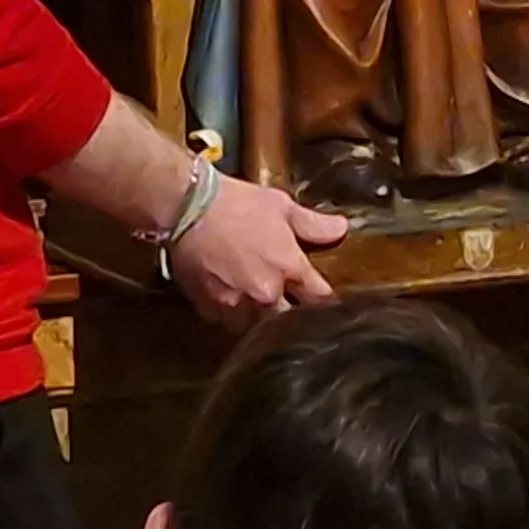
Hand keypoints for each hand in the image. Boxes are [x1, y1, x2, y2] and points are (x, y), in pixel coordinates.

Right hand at [168, 175, 348, 321]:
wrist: (187, 206)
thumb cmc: (236, 203)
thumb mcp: (280, 206)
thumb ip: (312, 224)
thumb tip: (341, 229)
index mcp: (288, 268)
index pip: (319, 298)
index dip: (324, 300)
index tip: (325, 301)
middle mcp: (265, 294)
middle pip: (287, 321)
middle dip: (289, 314)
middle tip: (287, 303)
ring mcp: (234, 304)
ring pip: (253, 325)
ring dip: (256, 317)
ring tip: (254, 304)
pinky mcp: (207, 306)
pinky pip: (222, 319)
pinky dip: (226, 311)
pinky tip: (226, 298)